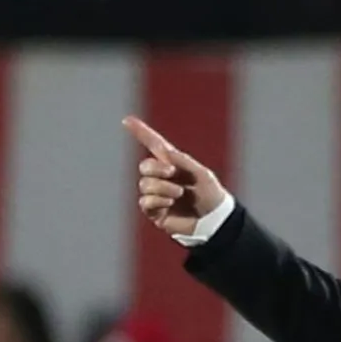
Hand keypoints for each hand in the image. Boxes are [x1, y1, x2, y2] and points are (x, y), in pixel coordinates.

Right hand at [124, 116, 230, 237]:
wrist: (213, 221)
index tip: (127, 120)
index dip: (141, 132)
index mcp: (173, 164)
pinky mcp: (154, 211)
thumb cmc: (211, 196)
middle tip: (172, 173)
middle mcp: (162, 178)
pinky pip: (145, 202)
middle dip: (156, 168)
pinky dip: (158, 200)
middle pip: (145, 166)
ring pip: (145, 184)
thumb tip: (164, 150)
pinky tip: (170, 203)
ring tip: (179, 193)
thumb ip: (184, 161)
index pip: (154, 145)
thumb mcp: (202, 174)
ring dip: (162, 187)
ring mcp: (157, 195)